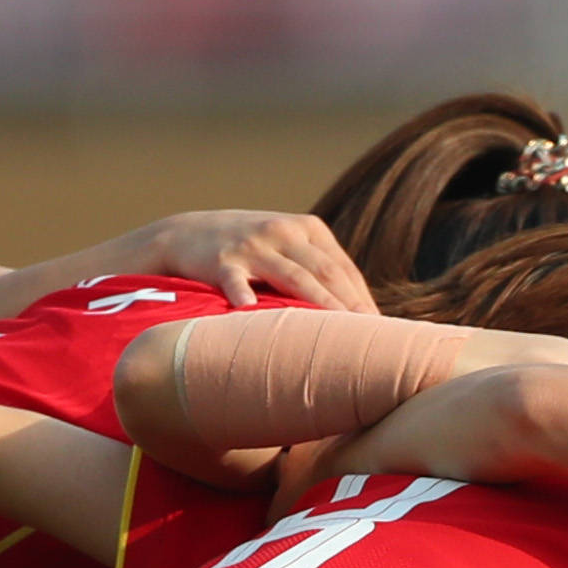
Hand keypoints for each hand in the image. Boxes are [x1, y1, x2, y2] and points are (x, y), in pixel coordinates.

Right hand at [106, 208, 369, 313]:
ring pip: (294, 277)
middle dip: (351, 306)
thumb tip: (361, 315)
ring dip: (318, 306)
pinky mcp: (222, 260)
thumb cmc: (249, 251)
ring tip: (336, 334)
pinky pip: (236, 279)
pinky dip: (243, 294)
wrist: (185, 233)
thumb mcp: (288, 247)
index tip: (382, 331)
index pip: (344, 269)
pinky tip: (250, 310)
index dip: (363, 300)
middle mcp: (285, 231)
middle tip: (371, 339)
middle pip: (327, 272)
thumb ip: (320, 270)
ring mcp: (253, 244)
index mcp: (309, 229)